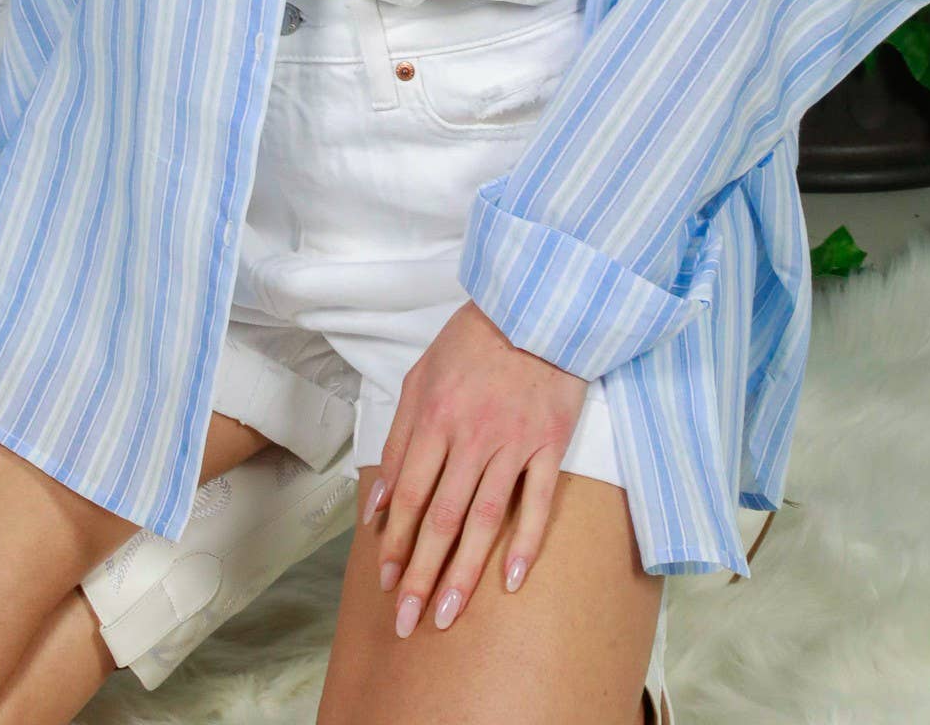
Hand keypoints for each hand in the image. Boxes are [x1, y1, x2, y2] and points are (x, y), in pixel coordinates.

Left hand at [362, 300, 588, 635]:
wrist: (537, 308)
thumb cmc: (473, 343)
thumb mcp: (421, 377)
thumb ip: (399, 440)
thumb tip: (378, 502)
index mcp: (434, 416)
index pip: (410, 494)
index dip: (395, 542)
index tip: (385, 581)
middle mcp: (471, 435)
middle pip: (442, 517)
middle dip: (420, 573)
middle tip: (407, 621)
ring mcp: (513, 441)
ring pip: (484, 519)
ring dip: (464, 572)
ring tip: (446, 613)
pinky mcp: (550, 443)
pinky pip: (538, 501)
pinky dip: (525, 542)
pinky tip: (509, 580)